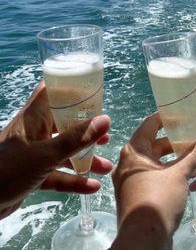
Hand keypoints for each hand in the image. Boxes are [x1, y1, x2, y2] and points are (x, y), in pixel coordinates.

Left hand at [0, 81, 111, 218]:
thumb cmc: (8, 170)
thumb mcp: (46, 155)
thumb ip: (76, 138)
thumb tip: (106, 120)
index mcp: (34, 117)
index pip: (53, 92)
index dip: (72, 88)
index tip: (94, 93)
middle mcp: (35, 131)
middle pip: (64, 124)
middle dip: (86, 131)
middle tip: (105, 136)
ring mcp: (33, 153)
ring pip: (64, 151)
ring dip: (84, 158)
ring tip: (105, 167)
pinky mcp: (32, 174)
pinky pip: (57, 173)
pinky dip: (73, 179)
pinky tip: (92, 186)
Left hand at [111, 113, 195, 249]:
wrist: (143, 240)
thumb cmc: (159, 199)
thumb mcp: (180, 173)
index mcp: (134, 152)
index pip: (150, 124)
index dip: (167, 118)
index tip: (184, 116)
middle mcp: (129, 163)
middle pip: (157, 145)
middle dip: (180, 146)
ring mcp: (132, 181)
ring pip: (159, 164)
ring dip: (179, 163)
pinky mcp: (138, 196)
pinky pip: (157, 179)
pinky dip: (172, 177)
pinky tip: (192, 182)